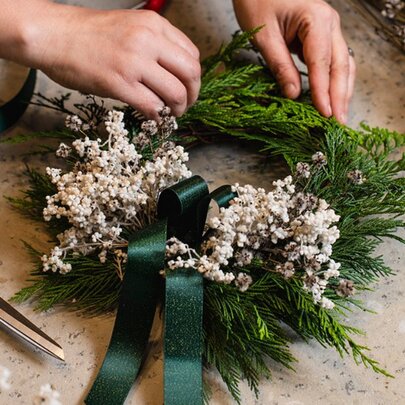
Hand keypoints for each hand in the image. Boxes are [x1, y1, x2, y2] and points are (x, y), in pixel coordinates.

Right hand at [21, 3, 200, 118]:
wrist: (53, 35)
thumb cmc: (88, 35)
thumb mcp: (129, 27)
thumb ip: (155, 45)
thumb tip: (174, 73)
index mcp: (154, 24)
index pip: (192, 55)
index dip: (194, 78)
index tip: (187, 89)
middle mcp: (148, 40)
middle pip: (191, 74)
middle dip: (192, 96)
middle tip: (185, 106)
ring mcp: (134, 61)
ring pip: (175, 93)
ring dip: (178, 110)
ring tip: (170, 114)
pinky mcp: (119, 82)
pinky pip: (152, 106)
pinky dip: (158, 117)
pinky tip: (153, 118)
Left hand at [232, 0, 355, 122]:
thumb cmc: (257, 2)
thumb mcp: (264, 37)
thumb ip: (280, 66)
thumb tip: (294, 95)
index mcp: (316, 19)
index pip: (322, 63)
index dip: (324, 91)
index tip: (325, 114)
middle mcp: (329, 24)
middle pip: (341, 65)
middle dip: (340, 96)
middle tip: (339, 123)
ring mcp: (328, 30)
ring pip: (342, 64)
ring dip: (342, 91)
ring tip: (339, 116)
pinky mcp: (321, 37)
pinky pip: (332, 62)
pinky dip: (333, 81)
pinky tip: (331, 98)